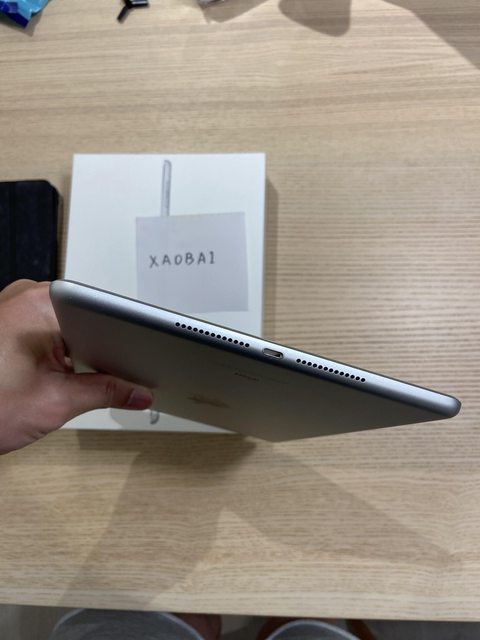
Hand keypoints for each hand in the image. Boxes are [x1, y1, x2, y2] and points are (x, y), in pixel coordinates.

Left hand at [0, 280, 152, 454]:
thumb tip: (137, 392)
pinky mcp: (10, 324)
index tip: (140, 363)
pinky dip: (62, 356)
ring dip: (82, 356)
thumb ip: (106, 393)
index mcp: (39, 304)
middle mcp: (26, 298)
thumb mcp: (55, 403)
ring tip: (69, 382)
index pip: (105, 313)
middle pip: (90, 320)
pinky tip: (58, 378)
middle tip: (108, 381)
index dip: (127, 341)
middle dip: (104, 353)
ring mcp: (15, 309)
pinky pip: (52, 333)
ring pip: (72, 328)